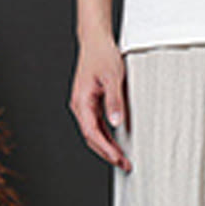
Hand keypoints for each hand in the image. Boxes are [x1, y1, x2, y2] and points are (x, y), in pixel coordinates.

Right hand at [68, 35, 131, 171]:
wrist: (96, 40)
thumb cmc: (103, 55)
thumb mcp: (113, 77)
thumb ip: (114, 101)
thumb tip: (116, 122)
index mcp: (81, 101)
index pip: (92, 132)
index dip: (105, 148)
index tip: (118, 158)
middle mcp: (79, 106)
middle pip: (91, 137)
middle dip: (107, 153)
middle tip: (125, 165)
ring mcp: (84, 106)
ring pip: (93, 134)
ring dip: (107, 148)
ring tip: (122, 160)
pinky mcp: (90, 104)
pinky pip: (96, 127)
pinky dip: (106, 138)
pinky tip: (117, 146)